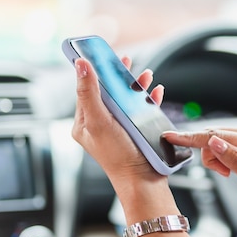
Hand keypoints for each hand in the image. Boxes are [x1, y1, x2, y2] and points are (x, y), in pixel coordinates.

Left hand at [71, 56, 164, 178]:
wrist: (142, 180)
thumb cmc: (118, 155)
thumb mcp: (99, 120)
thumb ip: (89, 93)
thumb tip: (81, 65)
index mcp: (85, 122)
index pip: (86, 90)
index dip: (95, 72)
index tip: (101, 55)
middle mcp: (100, 124)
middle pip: (108, 92)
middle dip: (119, 76)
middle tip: (126, 61)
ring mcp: (118, 128)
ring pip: (126, 99)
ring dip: (136, 85)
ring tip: (146, 75)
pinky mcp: (135, 132)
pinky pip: (141, 110)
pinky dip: (148, 99)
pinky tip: (155, 93)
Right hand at [163, 127, 236, 192]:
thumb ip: (235, 160)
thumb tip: (215, 142)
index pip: (217, 136)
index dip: (191, 138)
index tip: (172, 136)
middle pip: (214, 137)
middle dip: (211, 157)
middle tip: (225, 173)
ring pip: (216, 142)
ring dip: (217, 159)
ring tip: (231, 173)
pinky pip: (224, 145)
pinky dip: (222, 159)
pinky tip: (233, 168)